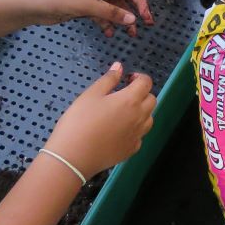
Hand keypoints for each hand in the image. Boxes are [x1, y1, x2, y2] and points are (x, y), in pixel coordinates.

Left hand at [22, 0, 152, 37]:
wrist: (35, 5)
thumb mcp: (88, 6)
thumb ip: (111, 13)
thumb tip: (133, 19)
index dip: (139, 1)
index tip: (145, 16)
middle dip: (133, 12)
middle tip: (144, 26)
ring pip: (113, 9)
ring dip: (121, 20)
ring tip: (128, 34)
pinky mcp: (84, 9)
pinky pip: (102, 16)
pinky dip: (107, 24)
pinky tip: (108, 33)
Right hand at [43, 62, 155, 178]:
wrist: (73, 157)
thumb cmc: (79, 122)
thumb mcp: (90, 95)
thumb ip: (108, 79)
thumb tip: (119, 67)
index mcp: (130, 100)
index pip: (146, 83)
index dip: (139, 77)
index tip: (127, 79)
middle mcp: (139, 117)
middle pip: (152, 100)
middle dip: (142, 93)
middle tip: (124, 94)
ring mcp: (137, 135)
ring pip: (149, 118)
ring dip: (141, 111)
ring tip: (122, 112)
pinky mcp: (131, 150)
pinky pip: (140, 136)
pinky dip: (135, 129)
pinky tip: (119, 130)